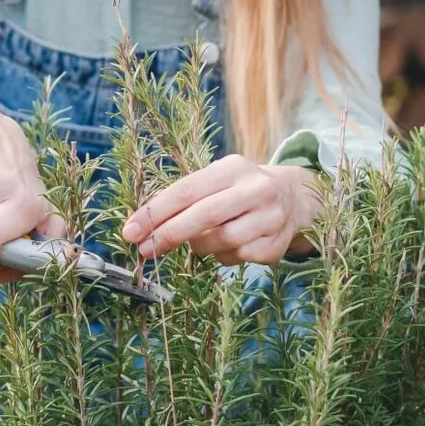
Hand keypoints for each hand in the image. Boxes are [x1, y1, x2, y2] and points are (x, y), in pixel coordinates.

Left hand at [121, 155, 320, 265]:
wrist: (294, 199)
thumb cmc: (239, 190)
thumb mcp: (216, 181)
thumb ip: (185, 198)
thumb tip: (142, 226)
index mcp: (233, 168)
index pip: (186, 190)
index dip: (155, 213)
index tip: (130, 231)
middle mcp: (256, 189)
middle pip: (203, 216)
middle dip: (169, 234)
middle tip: (145, 249)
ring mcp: (270, 218)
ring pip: (220, 241)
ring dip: (199, 246)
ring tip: (196, 242)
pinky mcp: (276, 245)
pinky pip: (236, 257)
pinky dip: (221, 255)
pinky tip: (225, 245)